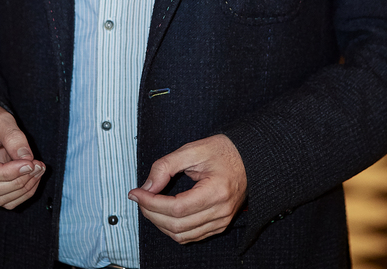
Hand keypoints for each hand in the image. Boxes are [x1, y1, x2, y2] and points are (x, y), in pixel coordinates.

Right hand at [0, 101, 44, 208]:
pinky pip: (2, 200)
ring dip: (22, 189)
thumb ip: (13, 137)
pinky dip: (20, 193)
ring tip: (39, 170)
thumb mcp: (0, 119)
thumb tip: (27, 159)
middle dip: (18, 181)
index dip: (7, 173)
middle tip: (39, 167)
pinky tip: (33, 178)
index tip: (29, 164)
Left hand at [128, 134, 246, 243]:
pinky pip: (192, 236)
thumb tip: (146, 187)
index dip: (152, 203)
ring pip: (182, 236)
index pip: (176, 208)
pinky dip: (174, 229)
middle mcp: (221, 212)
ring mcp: (222, 222)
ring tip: (149, 204)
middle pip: (177, 226)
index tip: (136, 192)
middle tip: (139, 197)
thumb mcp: (193, 149)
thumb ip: (167, 166)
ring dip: (160, 223)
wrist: (249, 158)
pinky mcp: (220, 225)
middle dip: (152, 213)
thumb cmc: (223, 150)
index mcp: (217, 191)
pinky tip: (165, 213)